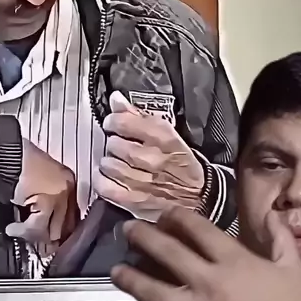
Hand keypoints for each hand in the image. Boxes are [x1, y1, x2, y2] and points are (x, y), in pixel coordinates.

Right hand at [8, 140, 78, 242]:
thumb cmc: (14, 161)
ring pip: (52, 230)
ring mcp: (60, 195)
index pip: (72, 214)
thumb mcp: (35, 178)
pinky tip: (12, 228)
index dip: (61, 231)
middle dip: (52, 239)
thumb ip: (43, 198)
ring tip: (20, 233)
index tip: (51, 241)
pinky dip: (23, 231)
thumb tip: (43, 225)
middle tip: (39, 248)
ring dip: (35, 237)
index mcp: (68, 181)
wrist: (2, 152)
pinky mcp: (47, 200)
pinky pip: (36, 227)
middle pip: (66, 226)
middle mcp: (68, 188)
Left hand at [94, 92, 204, 219]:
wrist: (198, 199)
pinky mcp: (134, 201)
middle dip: (114, 143)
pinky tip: (111, 178)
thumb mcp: (170, 136)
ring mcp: (143, 182)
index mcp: (165, 139)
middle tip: (120, 147)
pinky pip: (104, 186)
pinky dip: (103, 180)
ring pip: (108, 164)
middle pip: (114, 144)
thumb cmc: (182, 164)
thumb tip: (115, 99)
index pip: (125, 122)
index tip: (114, 124)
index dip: (114, 121)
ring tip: (118, 163)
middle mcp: (153, 159)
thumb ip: (140, 116)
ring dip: (109, 162)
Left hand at [111, 207, 300, 300]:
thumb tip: (273, 214)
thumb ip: (280, 239)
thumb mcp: (292, 269)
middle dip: (144, 238)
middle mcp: (210, 283)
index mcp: (235, 262)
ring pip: (155, 292)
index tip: (164, 212)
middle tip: (127, 230)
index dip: (177, 216)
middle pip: (169, 253)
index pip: (199, 230)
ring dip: (132, 279)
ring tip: (115, 271)